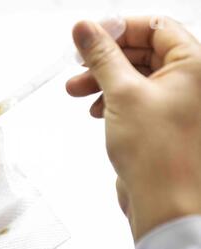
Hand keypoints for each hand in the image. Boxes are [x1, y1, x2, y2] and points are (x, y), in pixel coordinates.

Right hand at [66, 17, 200, 239]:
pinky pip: (134, 99)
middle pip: (142, 52)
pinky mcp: (159, 122)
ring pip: (134, 77)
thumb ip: (102, 56)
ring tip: (76, 90)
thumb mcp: (123, 93)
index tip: (90, 35)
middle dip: (105, 59)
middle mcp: (189, 81)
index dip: (119, 28)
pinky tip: (95, 110)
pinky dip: (112, 100)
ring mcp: (175, 103)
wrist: (165, 204)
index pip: (155, 27)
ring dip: (103, 80)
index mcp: (194, 65)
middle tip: (78, 62)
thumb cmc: (157, 153)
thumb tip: (84, 29)